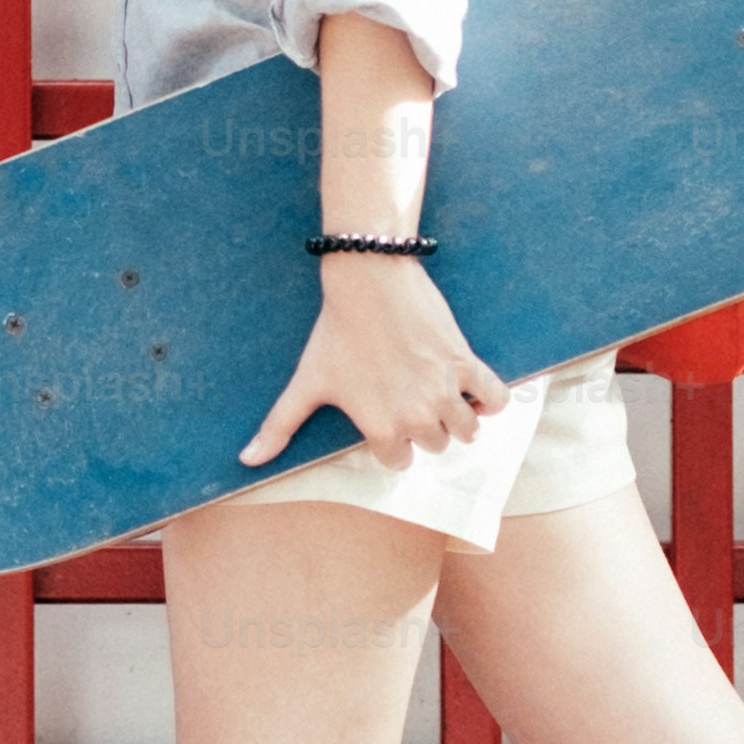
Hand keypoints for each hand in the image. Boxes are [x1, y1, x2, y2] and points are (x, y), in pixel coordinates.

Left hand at [240, 254, 511, 471]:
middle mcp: (417, 417)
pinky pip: (496, 398)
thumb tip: (247, 460)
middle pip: (434, 445)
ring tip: (441, 397)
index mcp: (382, 429)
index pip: (399, 461)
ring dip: (459, 419)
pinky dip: (492, 400)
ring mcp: (445, 392)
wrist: (367, 282)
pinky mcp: (465, 364)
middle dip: (424, 428)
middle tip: (409, 398)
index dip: (392, 440)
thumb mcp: (306, 383)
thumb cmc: (335, 333)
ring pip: (467, 430)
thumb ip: (279, 426)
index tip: (386, 416)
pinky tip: (473, 390)